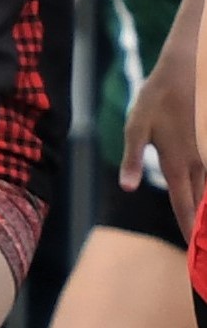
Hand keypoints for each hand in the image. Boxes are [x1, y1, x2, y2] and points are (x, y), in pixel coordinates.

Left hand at [122, 42, 202, 235]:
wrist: (182, 73)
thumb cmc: (154, 100)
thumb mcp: (135, 128)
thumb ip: (132, 159)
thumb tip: (127, 187)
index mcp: (176, 163)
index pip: (184, 205)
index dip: (188, 229)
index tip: (194, 252)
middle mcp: (195, 164)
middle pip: (200, 204)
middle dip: (201, 229)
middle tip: (202, 254)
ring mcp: (204, 156)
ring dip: (206, 213)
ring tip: (203, 235)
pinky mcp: (204, 148)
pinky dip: (205, 194)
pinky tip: (202, 203)